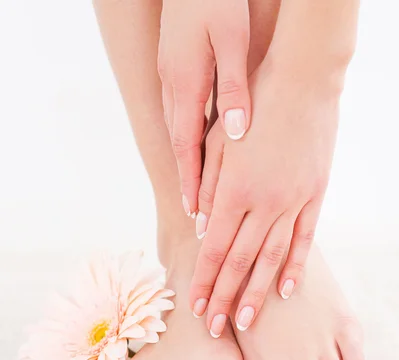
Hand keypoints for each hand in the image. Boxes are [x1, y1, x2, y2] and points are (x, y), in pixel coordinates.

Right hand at [158, 0, 250, 215]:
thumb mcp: (233, 38)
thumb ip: (234, 87)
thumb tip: (235, 133)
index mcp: (186, 82)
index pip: (186, 144)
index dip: (191, 179)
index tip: (193, 209)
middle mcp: (173, 84)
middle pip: (180, 143)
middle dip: (187, 178)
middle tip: (193, 211)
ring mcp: (171, 76)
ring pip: (179, 129)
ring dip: (187, 161)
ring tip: (196, 189)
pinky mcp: (176, 67)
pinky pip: (181, 112)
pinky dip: (188, 137)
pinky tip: (196, 148)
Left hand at [190, 65, 339, 336]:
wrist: (301, 82)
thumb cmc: (251, 109)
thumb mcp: (217, 142)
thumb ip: (206, 186)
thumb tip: (199, 227)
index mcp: (234, 191)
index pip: (214, 250)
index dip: (204, 281)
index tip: (195, 308)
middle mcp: (264, 204)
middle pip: (240, 262)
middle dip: (224, 298)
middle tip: (213, 329)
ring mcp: (293, 202)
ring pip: (272, 259)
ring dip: (257, 294)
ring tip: (244, 322)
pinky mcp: (315, 196)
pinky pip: (304, 240)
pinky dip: (294, 267)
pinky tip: (286, 292)